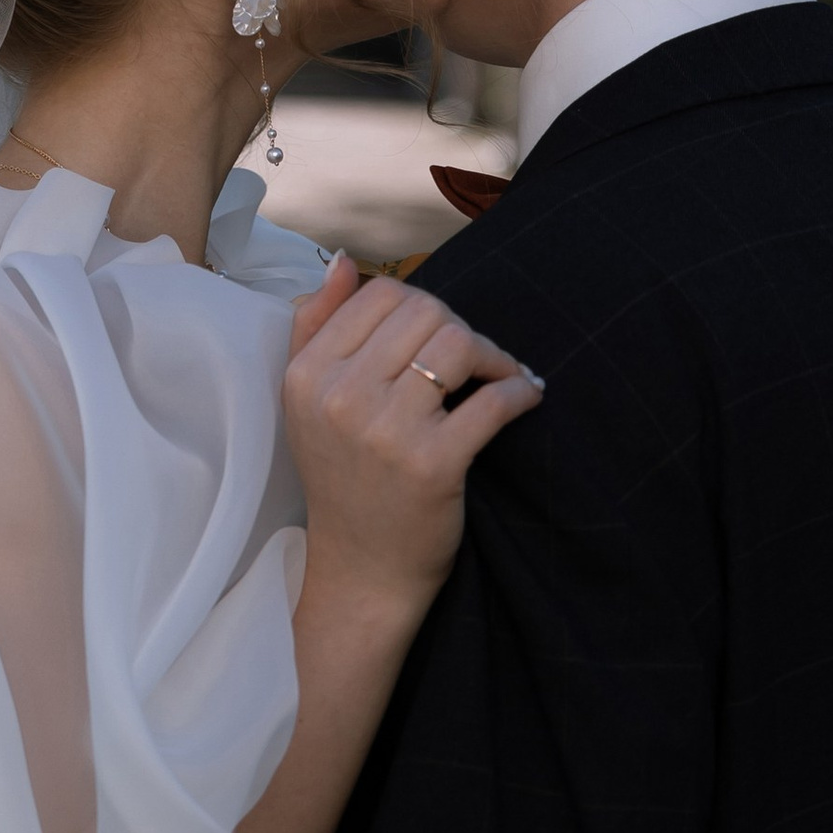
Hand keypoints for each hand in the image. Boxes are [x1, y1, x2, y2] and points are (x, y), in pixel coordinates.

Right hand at [281, 257, 543, 619]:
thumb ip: (317, 327)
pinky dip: (520, 391)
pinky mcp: (431, 464)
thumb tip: (347, 261)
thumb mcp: (311, 404)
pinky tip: (525, 398)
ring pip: (459, 344)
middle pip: (426, 312)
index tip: (443, 338)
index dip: (425, 309)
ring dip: (496, 357)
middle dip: (462, 328)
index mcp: (307, 375)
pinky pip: (493, 400)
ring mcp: (384, 431)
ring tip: (502, 379)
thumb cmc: (345, 480)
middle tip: (476, 363)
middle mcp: (339, 397)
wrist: (361, 571)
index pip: (382, 295)